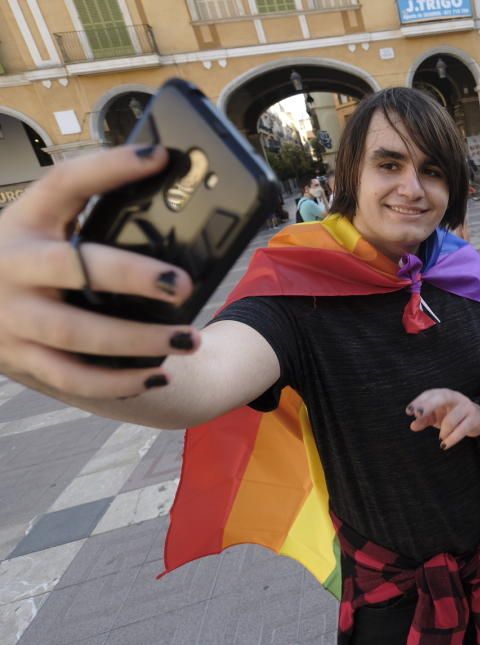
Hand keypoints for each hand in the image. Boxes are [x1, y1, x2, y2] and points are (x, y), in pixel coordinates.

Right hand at [0, 145, 200, 398]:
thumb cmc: (32, 262)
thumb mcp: (44, 230)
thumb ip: (91, 215)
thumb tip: (164, 180)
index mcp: (23, 221)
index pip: (63, 183)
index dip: (109, 168)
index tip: (158, 157)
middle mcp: (9, 265)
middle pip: (74, 267)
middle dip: (132, 276)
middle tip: (184, 285)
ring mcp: (10, 316)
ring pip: (77, 333)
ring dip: (139, 340)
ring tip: (189, 339)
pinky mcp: (17, 358)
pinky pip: (71, 377)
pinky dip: (116, 381)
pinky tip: (159, 374)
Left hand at [407, 389, 479, 448]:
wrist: (478, 418)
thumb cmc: (452, 416)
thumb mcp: (437, 417)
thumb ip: (424, 420)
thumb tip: (412, 426)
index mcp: (444, 394)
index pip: (430, 394)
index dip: (419, 401)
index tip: (409, 411)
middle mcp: (455, 397)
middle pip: (441, 397)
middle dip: (428, 405)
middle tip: (417, 414)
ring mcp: (466, 406)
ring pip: (450, 420)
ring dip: (443, 432)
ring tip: (441, 437)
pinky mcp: (474, 418)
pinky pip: (461, 430)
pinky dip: (451, 439)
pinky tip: (444, 445)